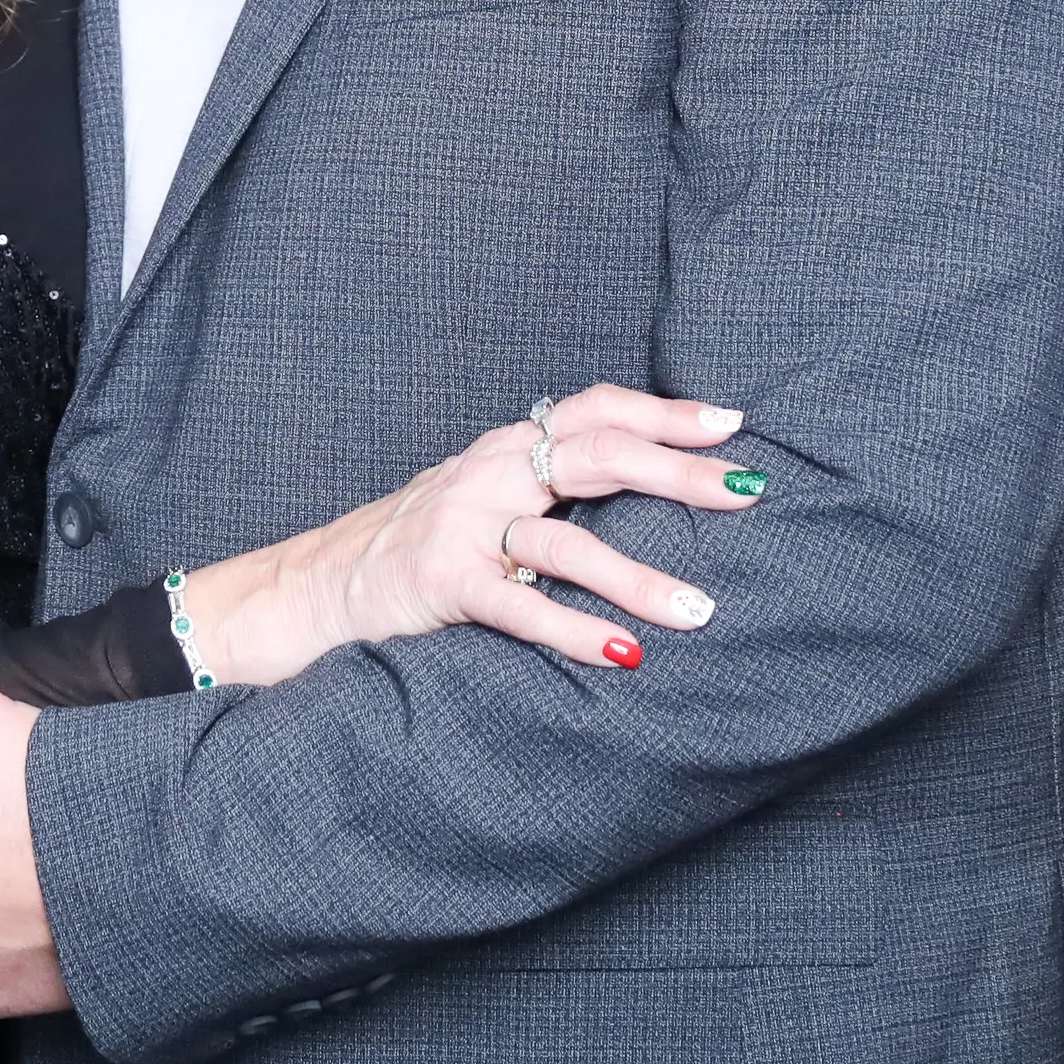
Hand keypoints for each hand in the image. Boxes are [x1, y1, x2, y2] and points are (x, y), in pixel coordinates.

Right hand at [189, 384, 759, 677]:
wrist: (318, 586)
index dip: (664, 412)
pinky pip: (518, 608)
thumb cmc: (418, 545)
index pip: (594, 410)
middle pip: (594, 456)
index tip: (732, 423)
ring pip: (565, 542)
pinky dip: (574, 630)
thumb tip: (651, 485)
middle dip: (676, 472)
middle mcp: (487, 474)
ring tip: (699, 610)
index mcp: (506, 447)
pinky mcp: (441, 585)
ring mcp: (462, 528)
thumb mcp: (485, 496)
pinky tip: (623, 653)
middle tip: (745, 492)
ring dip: (639, 576)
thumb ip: (550, 485)